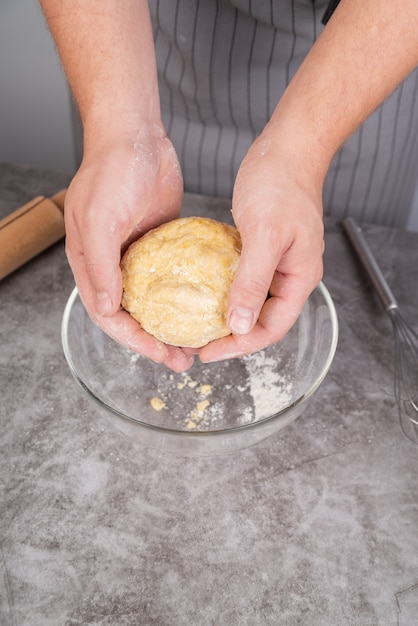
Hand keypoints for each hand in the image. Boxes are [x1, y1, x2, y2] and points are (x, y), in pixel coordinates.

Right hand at [64, 126, 194, 371]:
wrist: (136, 134)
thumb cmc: (113, 171)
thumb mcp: (101, 219)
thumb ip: (100, 266)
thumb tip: (107, 309)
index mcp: (90, 264)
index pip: (108, 315)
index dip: (133, 340)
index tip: (160, 353)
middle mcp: (111, 265)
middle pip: (131, 315)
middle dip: (154, 341)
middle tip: (183, 360)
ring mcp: (136, 255)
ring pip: (152, 301)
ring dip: (171, 324)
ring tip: (195, 344)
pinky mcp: (159, 243)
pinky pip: (171, 278)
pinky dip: (183, 296)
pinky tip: (203, 307)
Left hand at [199, 132, 324, 362]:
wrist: (287, 149)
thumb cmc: (281, 186)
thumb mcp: (265, 236)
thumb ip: (253, 282)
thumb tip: (239, 325)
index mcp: (300, 279)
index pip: (272, 328)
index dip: (241, 345)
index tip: (209, 352)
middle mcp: (290, 277)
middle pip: (262, 321)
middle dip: (232, 337)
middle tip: (199, 344)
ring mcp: (277, 263)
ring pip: (251, 302)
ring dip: (226, 316)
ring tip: (197, 326)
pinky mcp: (261, 250)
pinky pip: (242, 280)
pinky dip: (223, 291)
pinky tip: (201, 293)